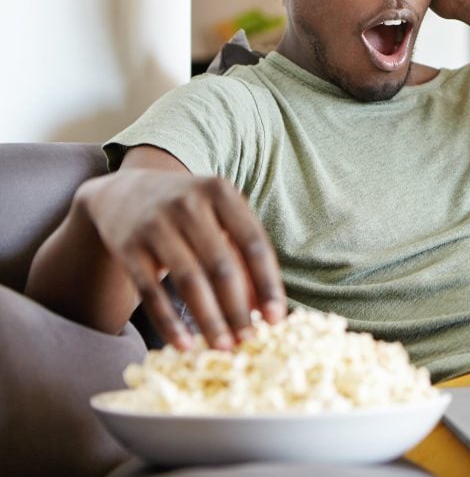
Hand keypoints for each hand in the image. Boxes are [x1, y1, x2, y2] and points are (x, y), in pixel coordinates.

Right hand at [80, 167, 285, 349]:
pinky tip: (184, 344)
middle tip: (249, 340)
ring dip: (209, 319)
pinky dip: (169, 322)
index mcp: (220, 193)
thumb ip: (243, 258)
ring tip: (223, 346)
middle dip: (238, 309)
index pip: (253, 243)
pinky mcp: (128, 247)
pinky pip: (151, 292)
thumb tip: (262, 310)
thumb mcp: (218, 219)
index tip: (275, 318)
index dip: (267, 283)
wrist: (124, 193)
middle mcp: (188, 204)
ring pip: (189, 281)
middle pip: (221, 266)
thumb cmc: (187, 212)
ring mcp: (155, 225)